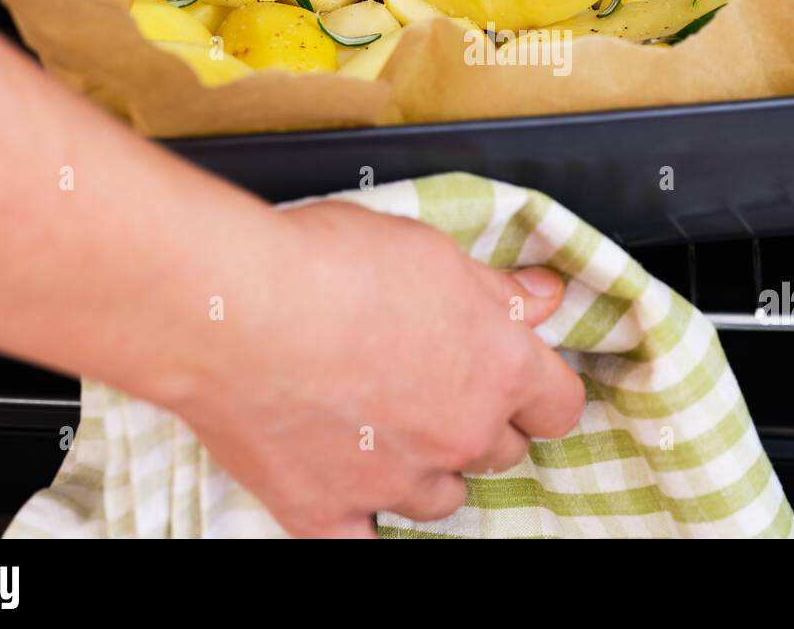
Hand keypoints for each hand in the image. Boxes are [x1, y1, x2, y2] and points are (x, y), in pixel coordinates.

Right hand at [160, 200, 584, 537]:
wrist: (234, 311)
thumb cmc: (327, 267)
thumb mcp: (431, 252)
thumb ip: (495, 289)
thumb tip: (542, 297)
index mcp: (497, 367)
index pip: (559, 405)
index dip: (539, 389)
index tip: (519, 378)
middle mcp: (458, 435)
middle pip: (501, 452)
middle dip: (478, 422)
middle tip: (433, 382)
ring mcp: (395, 483)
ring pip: (441, 498)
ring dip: (425, 468)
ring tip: (382, 424)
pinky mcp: (327, 513)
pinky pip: (365, 542)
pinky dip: (362, 518)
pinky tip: (350, 488)